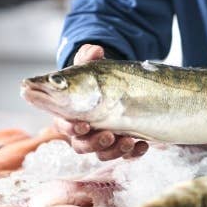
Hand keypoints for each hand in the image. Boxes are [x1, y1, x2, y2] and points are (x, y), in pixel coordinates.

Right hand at [55, 44, 148, 159]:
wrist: (116, 87)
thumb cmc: (97, 80)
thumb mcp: (93, 67)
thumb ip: (89, 58)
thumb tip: (94, 50)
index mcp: (70, 114)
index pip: (64, 126)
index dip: (71, 128)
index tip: (83, 125)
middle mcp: (84, 131)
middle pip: (82, 146)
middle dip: (95, 143)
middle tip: (109, 136)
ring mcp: (102, 140)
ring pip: (103, 154)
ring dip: (115, 150)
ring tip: (129, 141)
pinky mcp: (120, 144)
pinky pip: (125, 155)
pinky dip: (133, 153)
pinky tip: (143, 145)